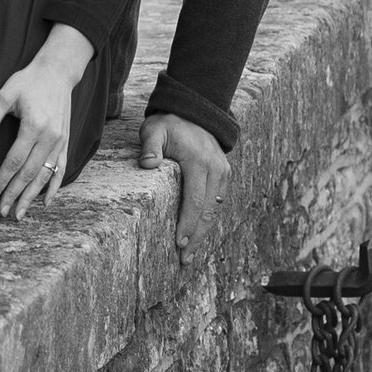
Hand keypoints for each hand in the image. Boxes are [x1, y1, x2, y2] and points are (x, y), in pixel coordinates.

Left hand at [0, 26, 92, 219]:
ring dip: (32, 196)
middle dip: (15, 194)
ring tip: (20, 213)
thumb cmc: (28, 82)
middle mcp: (50, 137)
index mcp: (34, 126)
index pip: (14, 161)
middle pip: (30, 173)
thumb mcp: (4, 95)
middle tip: (3, 212)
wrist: (57, 72)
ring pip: (45, 175)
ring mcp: (60, 141)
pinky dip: (54, 186)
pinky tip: (46, 201)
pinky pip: (61, 169)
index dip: (2, 180)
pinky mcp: (66, 142)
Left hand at [139, 112, 230, 251]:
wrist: (194, 112)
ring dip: (204, 233)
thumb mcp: (154, 129)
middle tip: (183, 259)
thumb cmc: (169, 124)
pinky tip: (197, 236)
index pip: (195, 199)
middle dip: (196, 237)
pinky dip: (208, 221)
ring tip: (189, 254)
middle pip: (208, 211)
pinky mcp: (224, 175)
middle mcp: (215, 169)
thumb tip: (148, 164)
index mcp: (198, 161)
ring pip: (215, 210)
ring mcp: (223, 172)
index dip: (188, 223)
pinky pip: (216, 203)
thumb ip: (150, 145)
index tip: (179, 242)